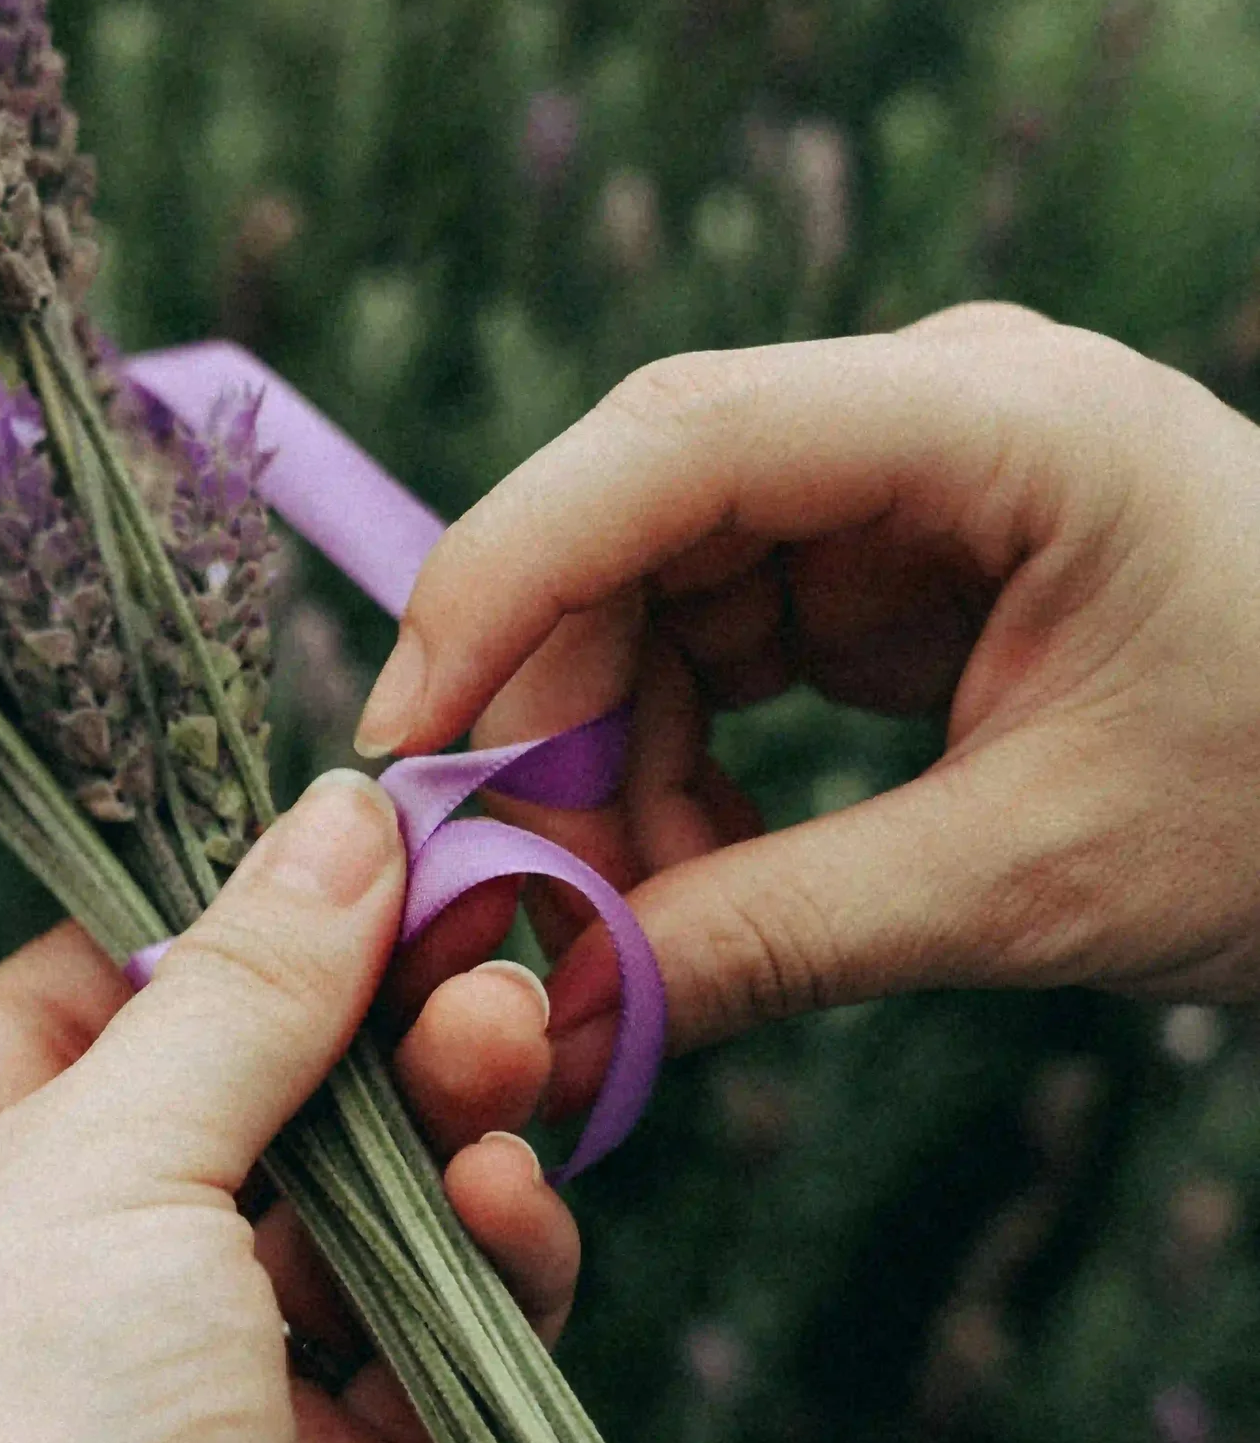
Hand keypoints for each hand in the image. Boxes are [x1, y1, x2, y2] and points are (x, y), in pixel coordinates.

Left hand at [0, 772, 574, 1442]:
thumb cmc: (29, 1430)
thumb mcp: (103, 1154)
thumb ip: (239, 986)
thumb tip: (341, 810)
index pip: (53, 1019)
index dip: (189, 923)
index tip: (329, 842)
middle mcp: (46, 1319)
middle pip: (230, 1112)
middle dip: (356, 1020)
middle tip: (478, 928)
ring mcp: (193, 1420)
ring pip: (347, 1222)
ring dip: (432, 1127)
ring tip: (506, 1047)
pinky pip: (425, 1348)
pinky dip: (477, 1269)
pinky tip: (512, 1203)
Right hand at [354, 304, 1259, 1093]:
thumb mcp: (1032, 883)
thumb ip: (779, 936)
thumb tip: (557, 1032)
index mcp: (1000, 416)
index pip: (678, 441)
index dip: (509, 581)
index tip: (410, 747)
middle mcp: (934, 410)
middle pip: (643, 524)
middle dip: (558, 721)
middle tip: (514, 913)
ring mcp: (915, 485)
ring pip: (663, 600)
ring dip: (618, 770)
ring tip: (637, 944)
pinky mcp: (906, 569)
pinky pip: (727, 651)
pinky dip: (687, 775)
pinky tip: (697, 893)